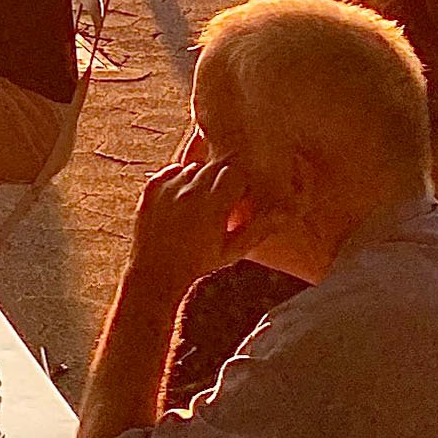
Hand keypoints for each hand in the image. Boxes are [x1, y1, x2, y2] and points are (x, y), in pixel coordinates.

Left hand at [126, 160, 259, 294]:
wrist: (156, 270)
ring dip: (201, 178)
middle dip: (222, 180)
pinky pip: (172, 169)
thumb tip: (286, 213)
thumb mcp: (233, 250)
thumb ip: (259, 229)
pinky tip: (182, 198)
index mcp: (212, 204)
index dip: (240, 184)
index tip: (238, 198)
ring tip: (200, 203)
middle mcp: (189, 191)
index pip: (235, 174)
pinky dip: (179, 178)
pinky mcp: (151, 188)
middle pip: (215, 167)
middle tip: (221, 201)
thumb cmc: (199, 262)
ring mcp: (168, 188)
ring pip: (193, 167)